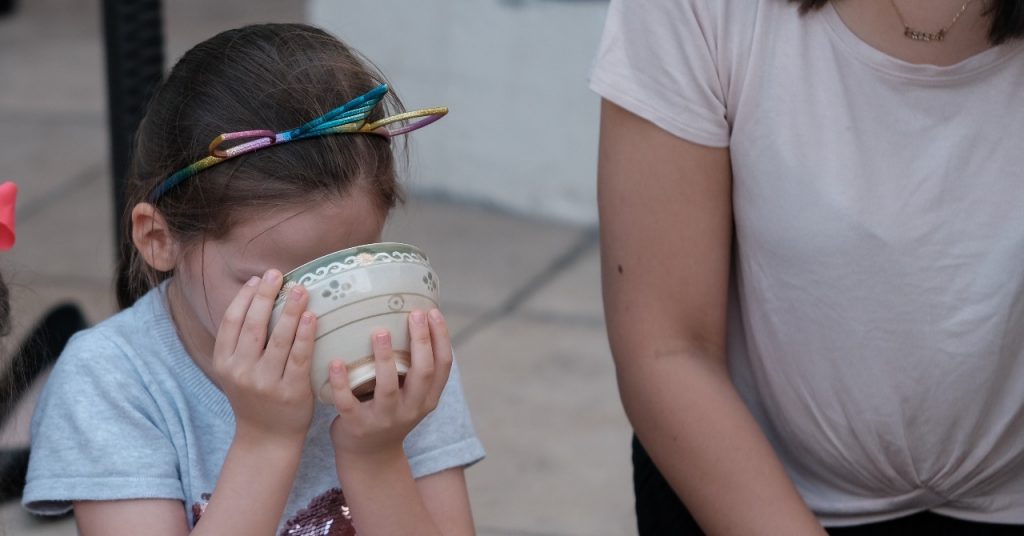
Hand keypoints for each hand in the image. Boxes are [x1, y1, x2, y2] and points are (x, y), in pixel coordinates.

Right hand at [212, 269, 315, 443]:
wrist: (267, 438)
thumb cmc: (255, 397)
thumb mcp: (237, 371)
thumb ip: (241, 342)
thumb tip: (257, 298)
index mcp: (224, 363)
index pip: (231, 322)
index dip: (244, 298)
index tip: (257, 279)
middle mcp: (241, 371)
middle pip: (253, 325)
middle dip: (265, 295)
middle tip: (277, 273)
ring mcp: (265, 382)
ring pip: (278, 338)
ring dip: (290, 310)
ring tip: (300, 288)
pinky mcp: (291, 391)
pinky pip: (299, 357)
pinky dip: (306, 334)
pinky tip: (312, 316)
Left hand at [328, 309, 452, 458]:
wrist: (369, 456)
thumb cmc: (389, 412)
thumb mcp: (411, 395)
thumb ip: (413, 368)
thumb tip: (412, 319)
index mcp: (427, 398)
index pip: (443, 365)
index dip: (441, 338)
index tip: (432, 312)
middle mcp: (411, 409)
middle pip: (423, 373)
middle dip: (421, 341)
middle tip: (414, 314)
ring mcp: (384, 419)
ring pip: (388, 388)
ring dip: (384, 358)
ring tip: (380, 331)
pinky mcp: (357, 426)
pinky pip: (349, 403)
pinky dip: (342, 382)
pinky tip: (335, 362)